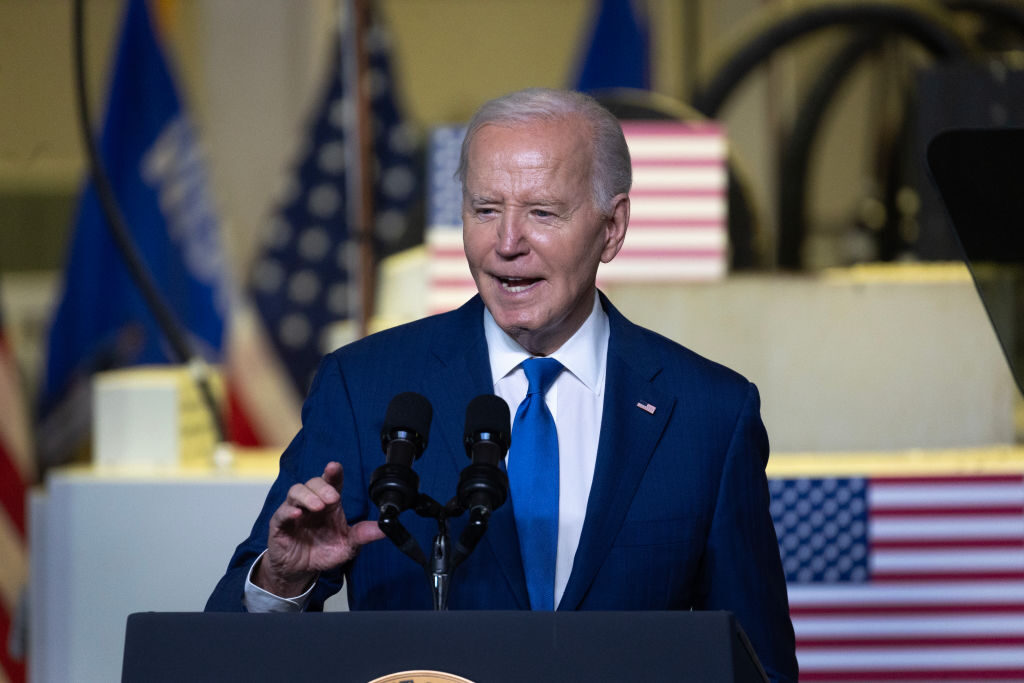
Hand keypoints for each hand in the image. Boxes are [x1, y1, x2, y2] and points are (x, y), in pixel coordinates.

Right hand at [253, 461, 384, 596]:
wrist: (301, 571)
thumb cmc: (323, 552)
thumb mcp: (348, 546)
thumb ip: (363, 535)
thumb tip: (384, 528)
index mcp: (329, 504)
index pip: (331, 482)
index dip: (333, 472)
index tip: (335, 467)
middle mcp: (311, 503)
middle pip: (313, 483)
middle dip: (323, 487)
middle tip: (333, 499)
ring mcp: (294, 512)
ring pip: (296, 492)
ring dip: (307, 496)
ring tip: (318, 506)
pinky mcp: (280, 525)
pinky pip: (281, 513)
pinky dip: (289, 511)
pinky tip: (298, 515)